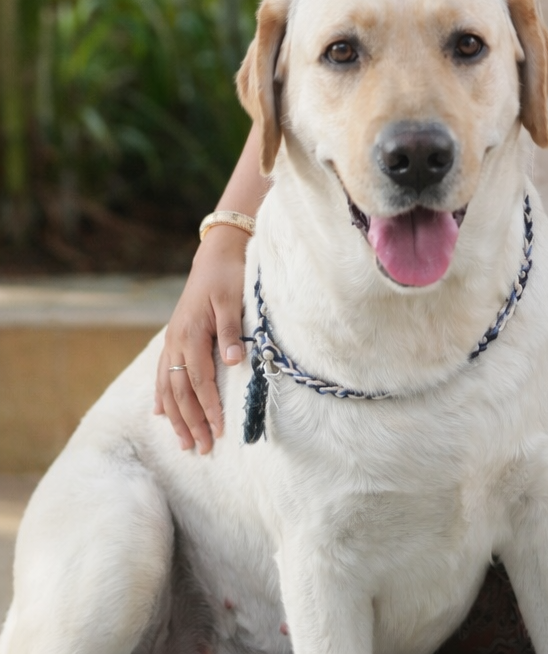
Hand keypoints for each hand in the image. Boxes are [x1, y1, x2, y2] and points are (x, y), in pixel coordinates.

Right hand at [154, 225, 248, 452]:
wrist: (215, 252)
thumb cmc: (228, 274)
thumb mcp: (233, 299)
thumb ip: (230, 331)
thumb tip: (234, 362)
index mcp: (191, 333)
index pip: (200, 380)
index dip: (209, 407)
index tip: (219, 430)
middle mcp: (177, 340)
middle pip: (181, 390)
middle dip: (191, 421)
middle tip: (201, 449)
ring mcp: (172, 340)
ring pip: (168, 387)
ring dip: (176, 417)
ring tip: (184, 442)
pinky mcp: (174, 337)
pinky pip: (162, 372)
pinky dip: (162, 395)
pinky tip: (160, 413)